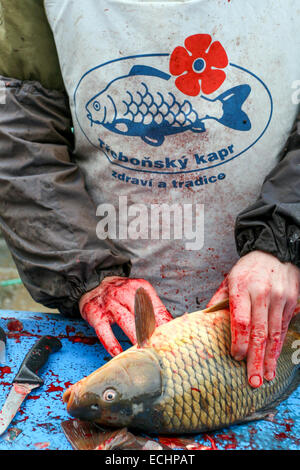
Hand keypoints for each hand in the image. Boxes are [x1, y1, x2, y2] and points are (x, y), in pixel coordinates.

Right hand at [79, 276, 172, 355]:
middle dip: (151, 331)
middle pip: (141, 313)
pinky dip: (111, 343)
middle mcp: (124, 293)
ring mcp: (109, 303)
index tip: (171, 338)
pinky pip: (103, 330)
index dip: (165, 324)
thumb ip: (154, 308)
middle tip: (159, 346)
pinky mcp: (95, 313)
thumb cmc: (120, 293)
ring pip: (124, 320)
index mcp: (139, 287)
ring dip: (135, 336)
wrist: (93, 282)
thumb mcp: (138, 293)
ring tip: (144, 350)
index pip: (156, 307)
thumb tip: (171, 326)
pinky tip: (118, 353)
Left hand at [207, 251, 299, 387]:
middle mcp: (263, 294)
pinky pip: (284, 329)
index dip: (239, 341)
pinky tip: (274, 361)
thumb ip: (219, 301)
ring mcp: (280, 299)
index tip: (235, 357)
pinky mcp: (291, 302)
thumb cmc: (247, 269)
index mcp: (242, 288)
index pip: (241, 320)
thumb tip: (204, 322)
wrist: (274, 252)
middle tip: (253, 382)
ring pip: (274, 334)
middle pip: (259, 332)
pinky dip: (279, 347)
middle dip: (256, 359)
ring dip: (269, 358)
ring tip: (265, 378)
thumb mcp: (228, 279)